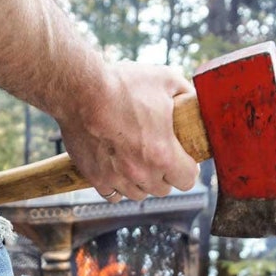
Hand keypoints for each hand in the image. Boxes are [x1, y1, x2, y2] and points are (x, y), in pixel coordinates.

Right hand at [58, 60, 199, 201]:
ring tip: (137, 163)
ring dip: (141, 182)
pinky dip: (117, 186)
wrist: (80, 92)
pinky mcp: (96, 178)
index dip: (188, 169)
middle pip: (163, 190)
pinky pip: (112, 195)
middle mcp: (141, 172)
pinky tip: (116, 170)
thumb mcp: (165, 80)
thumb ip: (185, 95)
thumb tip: (194, 104)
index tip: (183, 160)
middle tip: (159, 157)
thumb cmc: (122, 85)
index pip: (188, 180)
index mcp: (163, 153)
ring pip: (138, 194)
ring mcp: (117, 178)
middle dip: (165, 175)